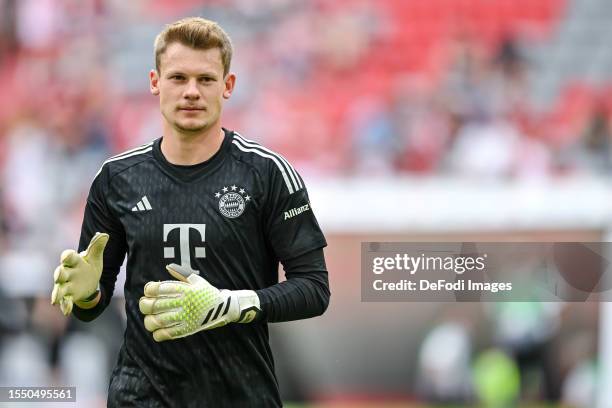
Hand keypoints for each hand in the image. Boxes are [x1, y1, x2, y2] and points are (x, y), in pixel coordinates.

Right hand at [51, 232, 108, 314]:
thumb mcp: (94, 257)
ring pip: (59, 288)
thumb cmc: (89, 266)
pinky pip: (65, 301)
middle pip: (60, 272)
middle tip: (58, 275)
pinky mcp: (69, 296)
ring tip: (55, 300)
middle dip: (59, 273)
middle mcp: (67, 273)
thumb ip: (97, 247)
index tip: (66, 256)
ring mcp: (67, 285)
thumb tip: (105, 234)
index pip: (68, 257)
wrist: (89, 281)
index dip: (67, 256)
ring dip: (57, 293)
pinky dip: (65, 306)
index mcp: (74, 261)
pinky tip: (66, 311)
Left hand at [139, 263, 260, 341]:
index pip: (159, 289)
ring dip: (149, 321)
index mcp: (185, 289)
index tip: (149, 291)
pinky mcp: (187, 329)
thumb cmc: (207, 293)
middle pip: (154, 305)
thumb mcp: (197, 280)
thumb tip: (168, 266)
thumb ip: (182, 273)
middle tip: (145, 305)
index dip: (149, 289)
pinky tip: (157, 331)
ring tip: (150, 319)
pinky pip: (167, 334)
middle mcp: (184, 303)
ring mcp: (185, 317)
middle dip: (145, 305)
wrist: (223, 308)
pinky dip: (158, 334)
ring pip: (157, 321)